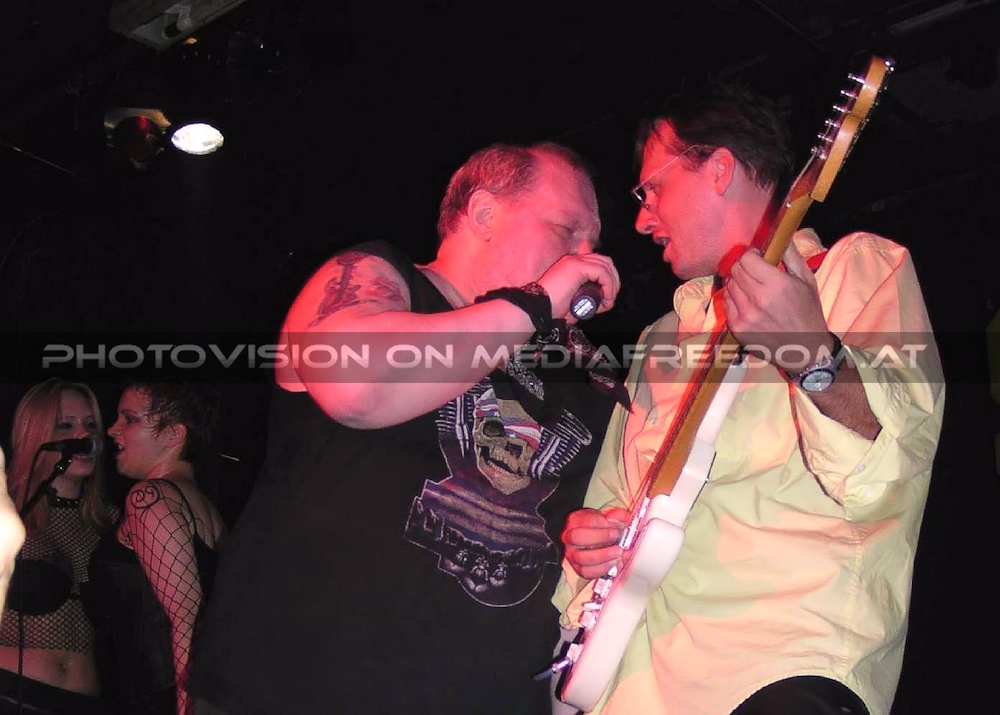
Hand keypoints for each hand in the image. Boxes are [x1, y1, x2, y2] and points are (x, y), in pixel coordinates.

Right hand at [537, 254, 619, 321]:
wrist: (538, 308)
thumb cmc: (551, 308)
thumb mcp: (573, 301)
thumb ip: (584, 298)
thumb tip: (600, 302)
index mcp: (571, 264)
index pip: (597, 262)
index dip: (606, 278)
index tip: (605, 297)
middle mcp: (574, 259)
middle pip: (604, 261)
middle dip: (613, 279)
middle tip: (610, 298)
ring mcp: (575, 261)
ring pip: (606, 265)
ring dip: (612, 284)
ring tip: (608, 300)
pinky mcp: (577, 266)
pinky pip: (602, 272)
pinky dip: (609, 285)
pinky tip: (606, 298)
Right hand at [562, 507, 628, 578]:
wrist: (593, 539)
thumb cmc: (598, 529)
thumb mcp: (607, 517)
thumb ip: (617, 516)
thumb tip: (624, 519)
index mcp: (575, 521)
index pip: (586, 521)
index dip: (603, 524)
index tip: (616, 526)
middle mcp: (570, 538)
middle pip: (578, 537)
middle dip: (600, 537)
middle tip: (616, 537)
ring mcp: (572, 554)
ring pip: (582, 558)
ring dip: (603, 555)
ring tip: (618, 552)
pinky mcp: (579, 568)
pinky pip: (587, 572)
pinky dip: (602, 569)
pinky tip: (613, 563)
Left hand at [724, 243, 830, 369]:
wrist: (806, 350)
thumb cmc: (808, 313)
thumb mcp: (807, 281)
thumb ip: (791, 255)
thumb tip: (780, 235)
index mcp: (776, 285)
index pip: (746, 259)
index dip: (751, 254)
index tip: (758, 257)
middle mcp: (757, 300)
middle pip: (735, 271)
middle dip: (743, 266)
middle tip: (754, 271)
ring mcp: (745, 315)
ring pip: (729, 286)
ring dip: (738, 282)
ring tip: (752, 288)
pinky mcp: (737, 328)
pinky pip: (726, 303)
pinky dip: (734, 298)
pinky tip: (748, 302)